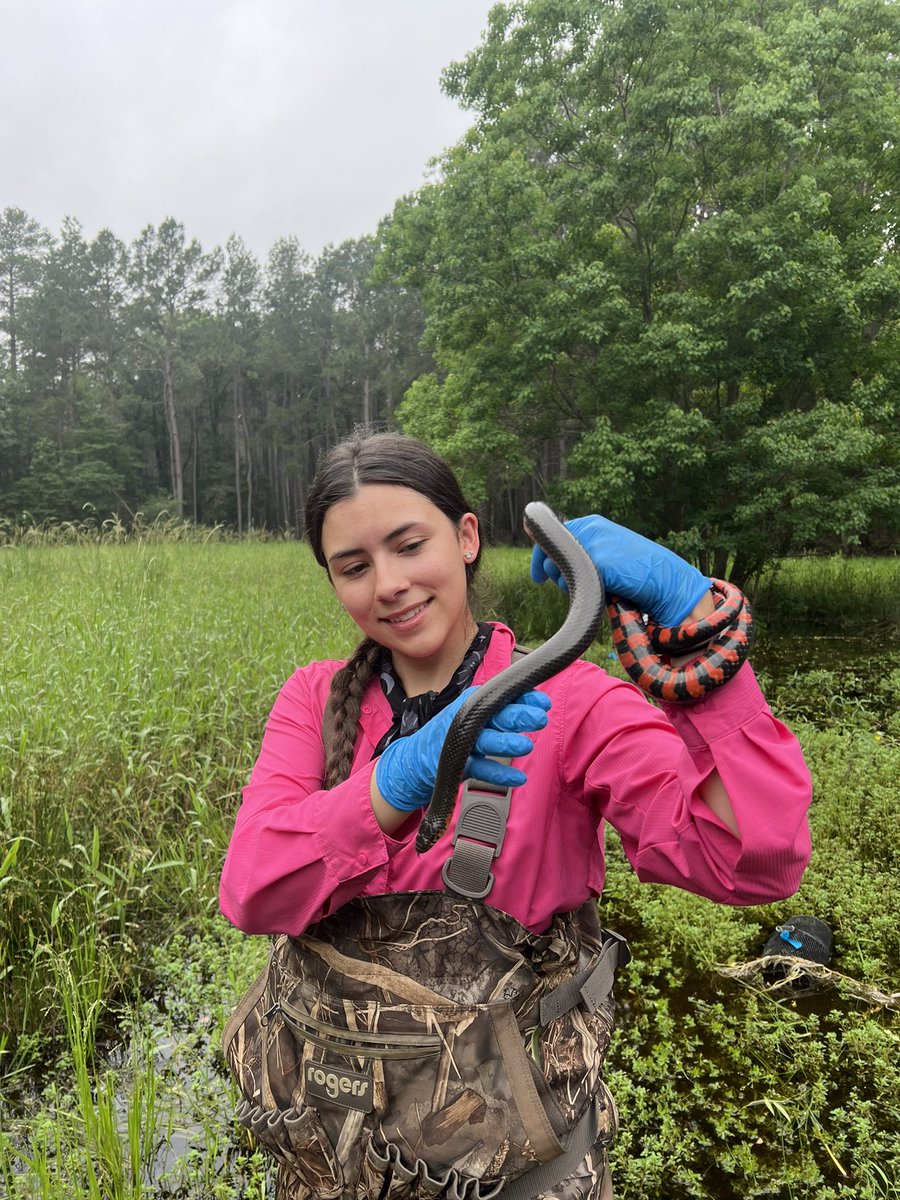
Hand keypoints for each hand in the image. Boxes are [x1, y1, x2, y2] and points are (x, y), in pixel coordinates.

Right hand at [375, 688, 550, 812]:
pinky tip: (518, 777)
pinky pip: (481, 769)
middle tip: (540, 718)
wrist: (415, 758)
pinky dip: (500, 774)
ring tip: (526, 745)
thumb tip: (535, 701)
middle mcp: (468, 719)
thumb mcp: (474, 714)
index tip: (543, 702)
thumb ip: (501, 708)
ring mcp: (462, 742)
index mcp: (474, 703)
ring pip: (487, 741)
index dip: (523, 698)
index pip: (501, 696)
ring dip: (507, 743)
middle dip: (518, 715)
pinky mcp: (458, 765)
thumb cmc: (452, 732)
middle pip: (495, 715)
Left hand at [530, 514, 709, 626]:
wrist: (665, 580)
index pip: (552, 536)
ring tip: (585, 588)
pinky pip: (571, 580)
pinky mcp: (598, 562)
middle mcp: (590, 529)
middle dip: (549, 570)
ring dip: (562, 581)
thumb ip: (583, 552)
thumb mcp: (607, 554)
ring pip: (555, 565)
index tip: (538, 577)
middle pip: (549, 551)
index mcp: (592, 524)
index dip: (541, 556)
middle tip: (558, 585)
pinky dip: (577, 589)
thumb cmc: (636, 572)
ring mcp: (593, 544)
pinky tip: (593, 592)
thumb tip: (550, 562)